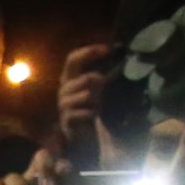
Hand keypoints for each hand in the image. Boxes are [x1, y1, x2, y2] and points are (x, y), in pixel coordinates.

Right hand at [56, 43, 114, 158]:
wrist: (83, 134)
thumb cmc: (91, 107)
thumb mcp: (99, 87)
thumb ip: (104, 73)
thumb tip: (120, 54)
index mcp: (71, 78)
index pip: (73, 58)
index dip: (88, 52)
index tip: (108, 50)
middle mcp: (65, 89)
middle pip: (73, 74)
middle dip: (91, 77)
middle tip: (103, 83)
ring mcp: (64, 105)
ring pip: (79, 93)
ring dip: (92, 96)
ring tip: (98, 103)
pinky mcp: (66, 120)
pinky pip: (78, 112)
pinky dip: (89, 112)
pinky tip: (94, 114)